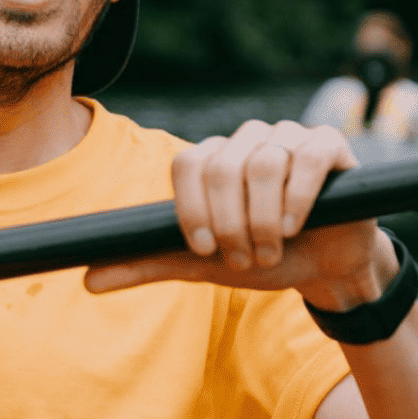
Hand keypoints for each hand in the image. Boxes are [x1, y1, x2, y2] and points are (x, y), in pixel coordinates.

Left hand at [82, 120, 393, 311]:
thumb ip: (149, 263)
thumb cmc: (262, 257)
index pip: (187, 164)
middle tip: (244, 258)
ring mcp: (288, 137)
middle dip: (230, 223)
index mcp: (213, 160)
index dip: (191, 209)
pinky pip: (306, 158)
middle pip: (223, 165)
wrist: (324, 268)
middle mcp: (247, 140)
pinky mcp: (328, 144)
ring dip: (264, 219)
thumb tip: (88, 281)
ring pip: (263, 163)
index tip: (204, 249)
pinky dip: (297, 199)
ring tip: (271, 249)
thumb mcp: (201, 265)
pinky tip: (296, 227)